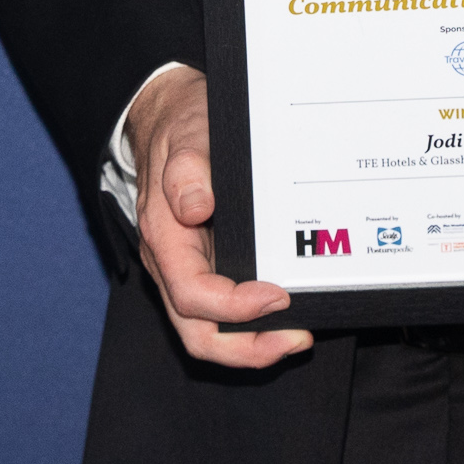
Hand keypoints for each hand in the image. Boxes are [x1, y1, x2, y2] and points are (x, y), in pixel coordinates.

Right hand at [121, 68, 307, 368]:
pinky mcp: (211, 266)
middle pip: (199, 333)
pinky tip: (290, 312)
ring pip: (212, 331)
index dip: (233, 308)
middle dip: (247, 348)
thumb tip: (195, 206)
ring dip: (254, 343)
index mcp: (164, 238)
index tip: (277, 296)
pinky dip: (256, 324)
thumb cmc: (181, 126)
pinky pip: (226, 313)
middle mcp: (174, 263)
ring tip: (298, 335)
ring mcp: (192, 268)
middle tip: (296, 338)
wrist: (171, 115)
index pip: (192, 294)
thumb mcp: (186, 135)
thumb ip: (187, 169)